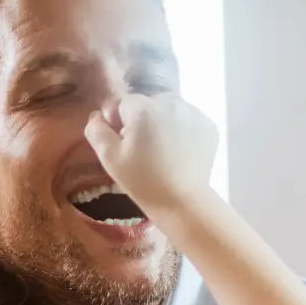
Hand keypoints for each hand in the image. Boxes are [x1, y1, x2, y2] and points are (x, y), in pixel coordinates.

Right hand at [84, 94, 218, 217]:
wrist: (182, 202)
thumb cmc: (143, 182)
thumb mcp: (110, 159)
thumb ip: (97, 131)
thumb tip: (97, 115)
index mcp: (143, 108)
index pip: (124, 105)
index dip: (120, 124)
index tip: (126, 146)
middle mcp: (170, 102)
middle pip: (149, 105)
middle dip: (143, 122)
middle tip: (145, 152)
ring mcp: (193, 113)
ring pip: (170, 111)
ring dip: (164, 125)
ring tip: (163, 153)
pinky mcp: (208, 125)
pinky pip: (188, 121)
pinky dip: (183, 132)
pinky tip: (180, 154)